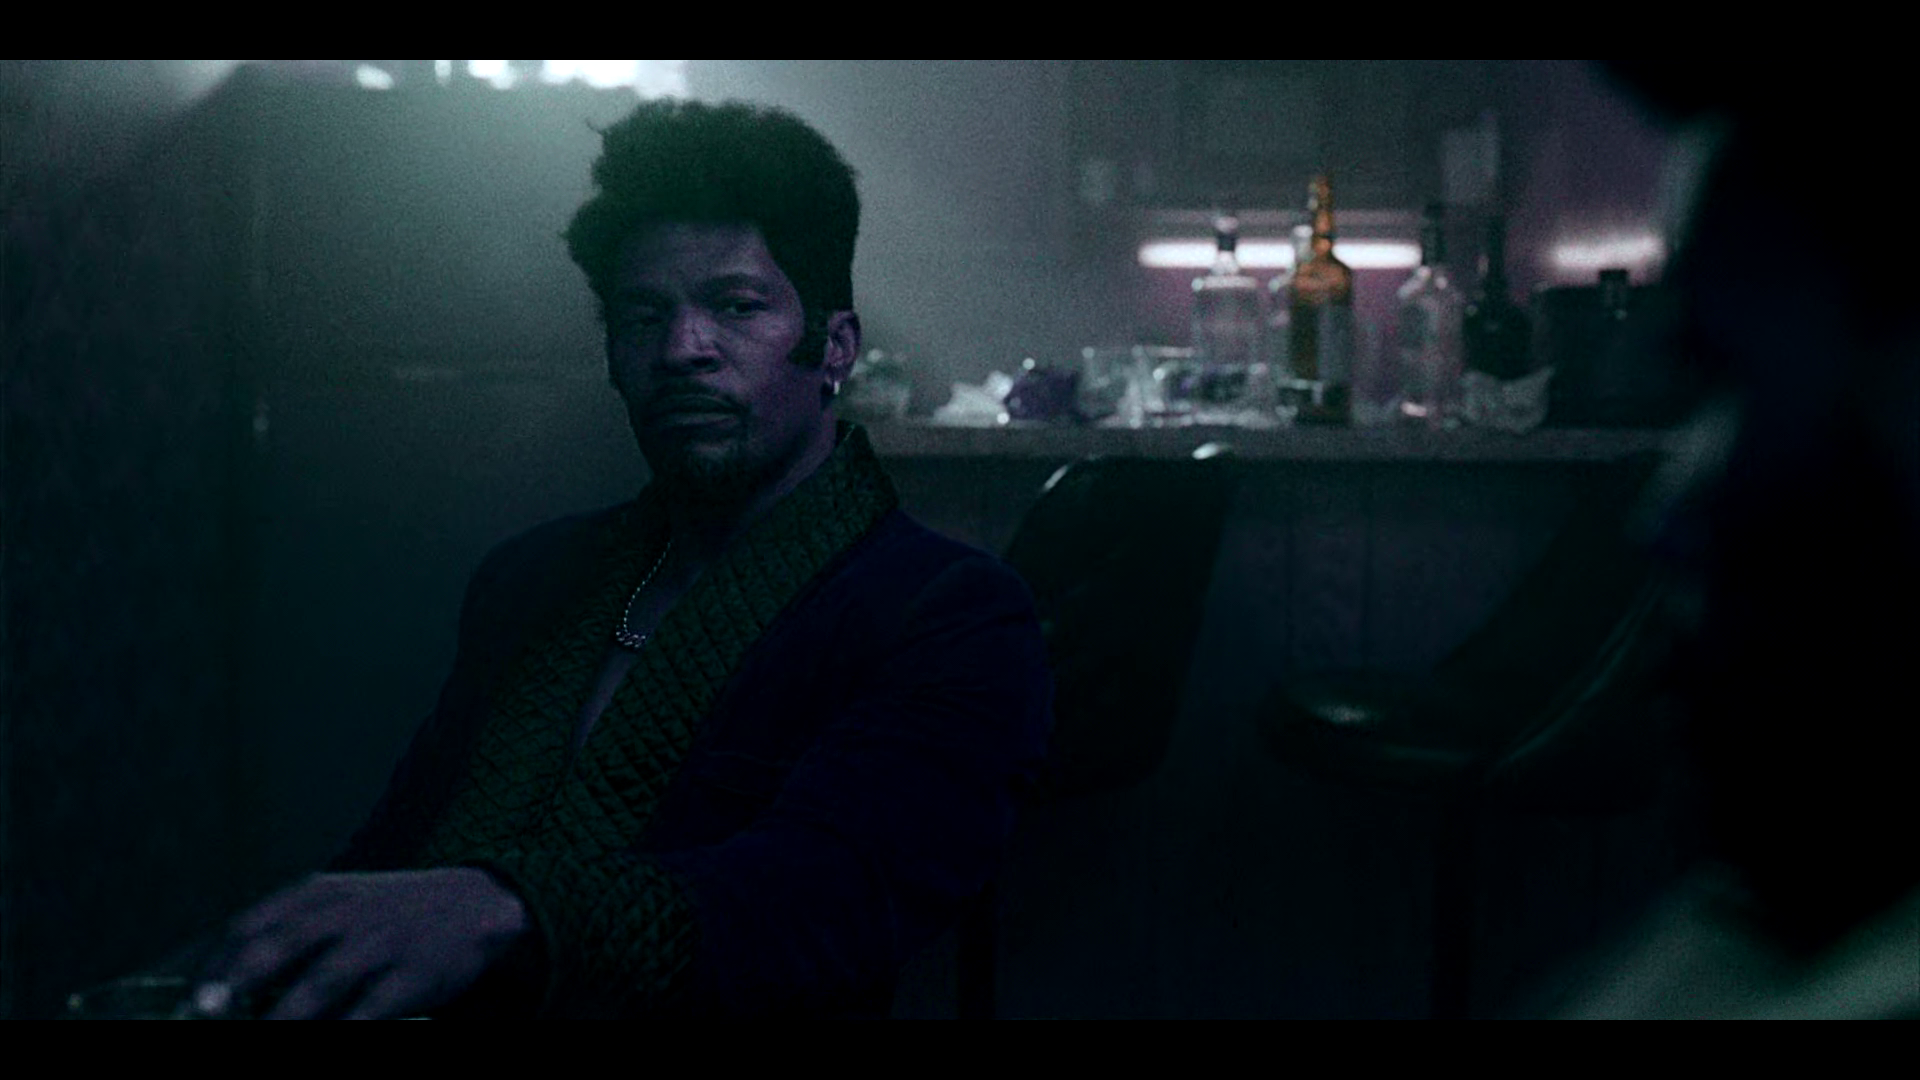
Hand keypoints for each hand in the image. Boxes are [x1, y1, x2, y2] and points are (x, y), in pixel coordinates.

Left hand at [192, 868, 530, 1019]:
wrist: (477, 903)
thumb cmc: (388, 915)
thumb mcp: (338, 905)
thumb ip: (285, 935)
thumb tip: (216, 988)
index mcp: (317, 895)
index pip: (249, 925)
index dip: (210, 963)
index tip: (182, 999)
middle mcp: (345, 913)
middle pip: (278, 945)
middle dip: (232, 983)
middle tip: (198, 1013)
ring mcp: (381, 943)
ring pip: (322, 982)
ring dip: (283, 1017)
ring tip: (261, 1032)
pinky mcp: (414, 975)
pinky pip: (372, 1010)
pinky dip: (347, 1027)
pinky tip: (331, 1034)